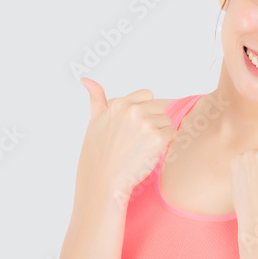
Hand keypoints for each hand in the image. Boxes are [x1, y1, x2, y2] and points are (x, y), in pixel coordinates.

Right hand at [79, 77, 176, 196]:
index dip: (146, 111)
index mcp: (119, 104)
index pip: (148, 95)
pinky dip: (166, 143)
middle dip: (153, 122)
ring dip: (160, 134)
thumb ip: (96, 99)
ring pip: (166, 122)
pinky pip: (172, 133)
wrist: (106, 180)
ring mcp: (146, 123)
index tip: (136, 126)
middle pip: (159, 109)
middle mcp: (132, 110)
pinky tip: (151, 152)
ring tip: (142, 147)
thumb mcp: (94, 122)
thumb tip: (85, 78)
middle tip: (138, 140)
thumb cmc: (99, 153)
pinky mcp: (157, 138)